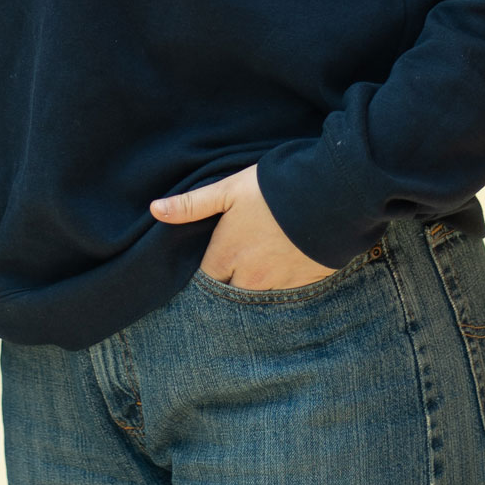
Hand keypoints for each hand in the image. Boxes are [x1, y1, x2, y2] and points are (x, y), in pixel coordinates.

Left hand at [151, 163, 335, 290]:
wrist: (329, 197)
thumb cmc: (273, 189)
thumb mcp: (228, 189)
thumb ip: (191, 204)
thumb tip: (154, 209)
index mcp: (226, 255)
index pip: (204, 280)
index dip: (205, 273)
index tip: (208, 263)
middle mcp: (249, 278)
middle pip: (229, 293)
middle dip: (228, 283)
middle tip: (232, 266)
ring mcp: (277, 285)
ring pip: (256, 296)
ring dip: (253, 285)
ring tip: (258, 264)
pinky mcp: (303, 285)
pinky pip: (283, 294)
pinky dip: (279, 284)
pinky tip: (283, 265)